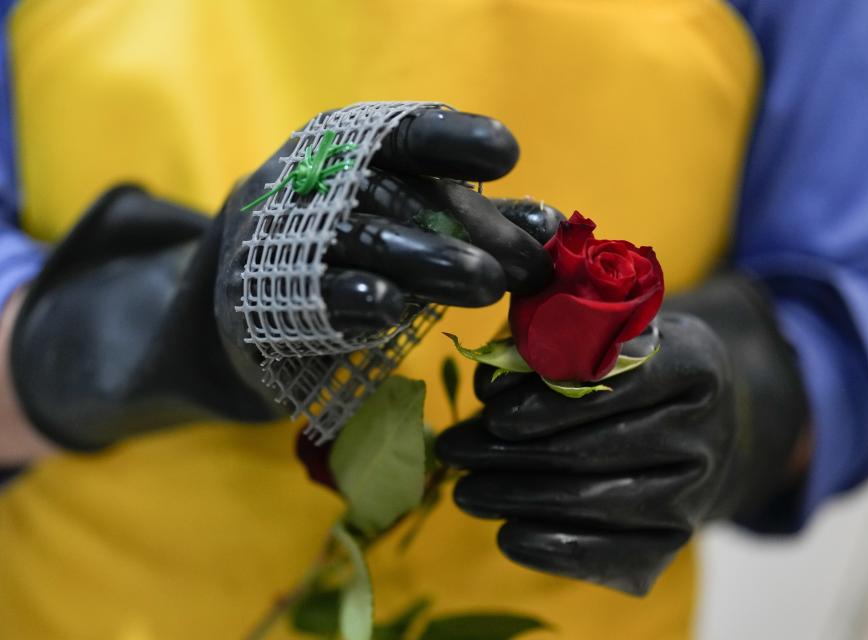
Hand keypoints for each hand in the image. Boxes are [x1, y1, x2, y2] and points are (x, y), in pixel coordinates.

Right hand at [10, 106, 558, 450]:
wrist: (240, 300)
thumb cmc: (348, 251)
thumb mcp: (408, 222)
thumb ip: (474, 220)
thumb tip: (549, 225)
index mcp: (353, 150)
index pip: (408, 134)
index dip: (455, 140)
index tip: (506, 153)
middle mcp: (317, 183)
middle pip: (397, 195)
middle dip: (464, 227)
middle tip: (519, 267)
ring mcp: (283, 238)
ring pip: (361, 241)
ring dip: (424, 260)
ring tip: (483, 285)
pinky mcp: (259, 298)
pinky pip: (311, 295)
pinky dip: (352, 299)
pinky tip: (388, 309)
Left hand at [436, 275, 808, 595]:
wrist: (706, 426)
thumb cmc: (639, 370)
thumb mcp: (610, 336)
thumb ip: (554, 345)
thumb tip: (489, 385)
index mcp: (694, 364)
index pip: (613, 386)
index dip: (547, 404)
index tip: (491, 414)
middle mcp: (705, 433)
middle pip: (593, 449)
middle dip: (511, 453)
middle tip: (454, 451)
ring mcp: (696, 493)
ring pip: (593, 501)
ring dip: (517, 499)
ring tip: (464, 491)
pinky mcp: (676, 540)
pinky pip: (611, 555)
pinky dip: (553, 549)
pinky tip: (507, 536)